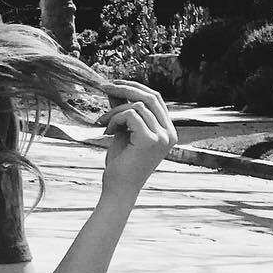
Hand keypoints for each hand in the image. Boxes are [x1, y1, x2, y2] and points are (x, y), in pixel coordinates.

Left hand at [95, 80, 177, 198]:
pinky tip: (107, 132)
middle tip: (104, 86)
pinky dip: (115, 119)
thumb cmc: (120, 163)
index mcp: (168, 131)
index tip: (115, 84)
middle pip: (151, 96)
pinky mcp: (151, 140)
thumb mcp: (123, 132)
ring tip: (102, 124)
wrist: (119, 188)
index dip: (135, 87)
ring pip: (137, 105)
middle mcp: (170, 133)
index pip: (156, 99)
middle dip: (125, 88)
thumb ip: (123, 112)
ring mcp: (163, 136)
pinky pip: (130, 114)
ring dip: (114, 111)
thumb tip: (115, 90)